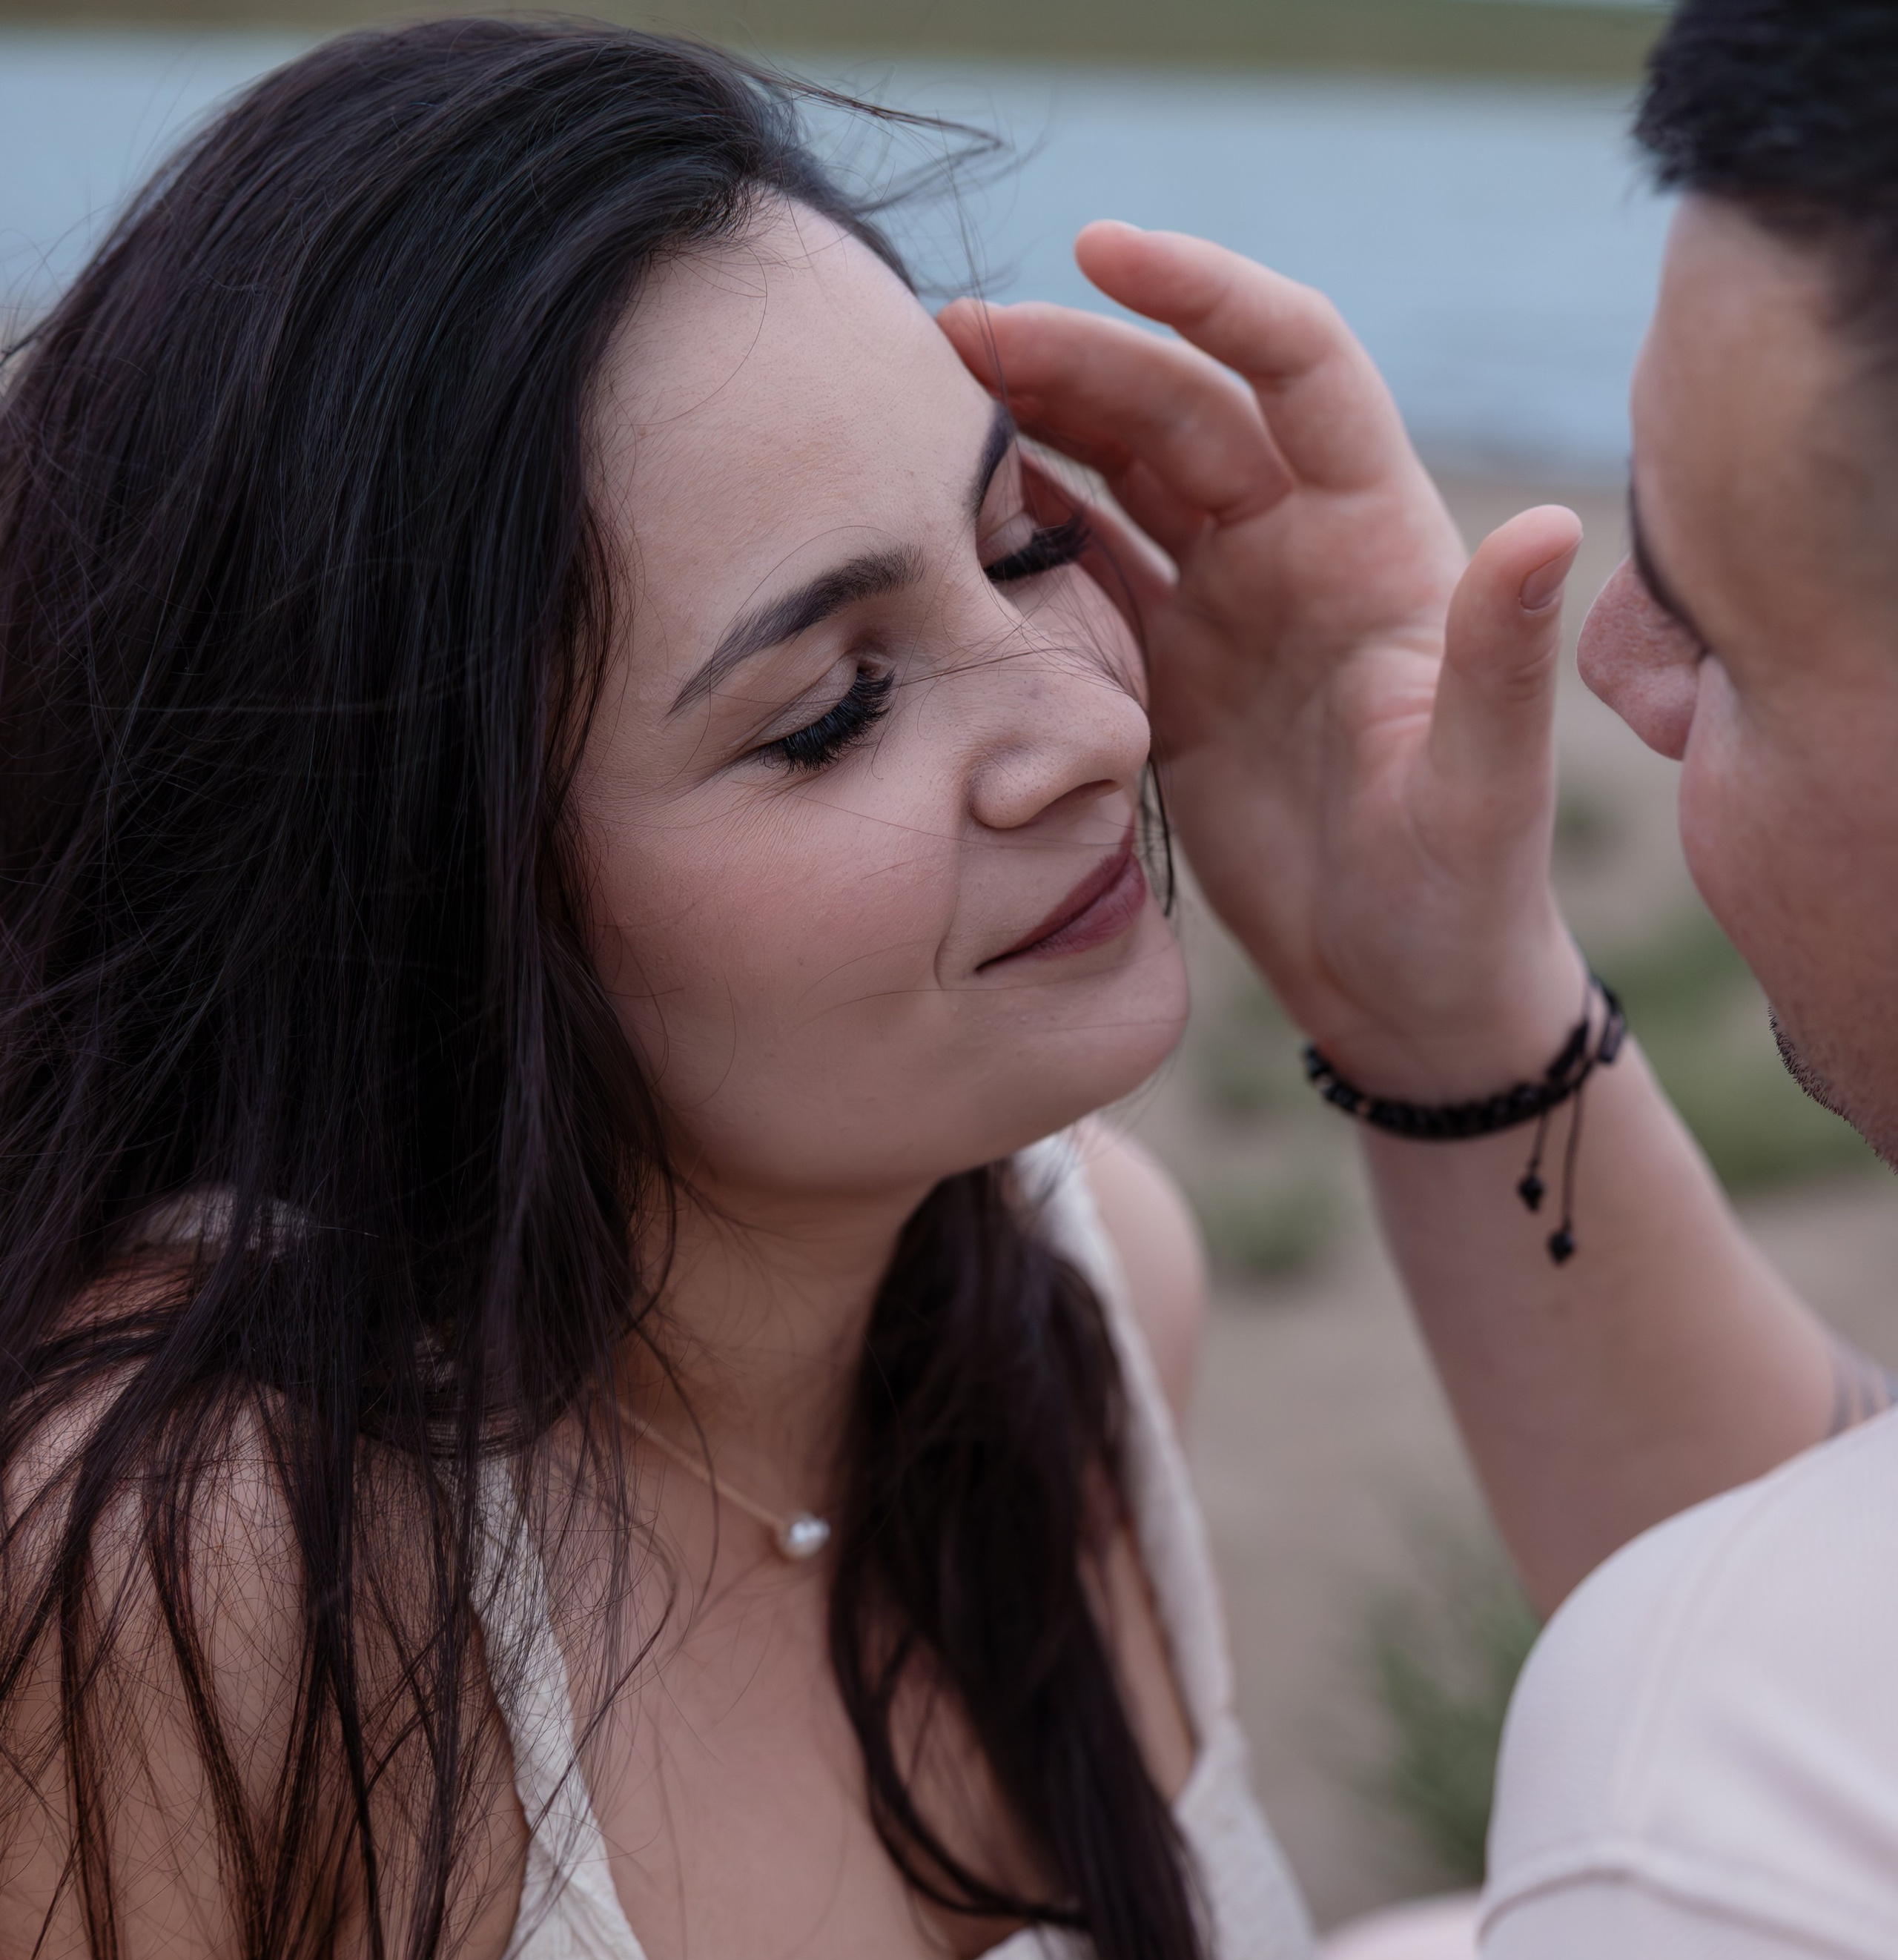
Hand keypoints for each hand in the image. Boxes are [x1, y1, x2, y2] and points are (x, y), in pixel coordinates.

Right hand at [941, 225, 1589, 1095]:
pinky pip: (1090, 581)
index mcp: (1376, 540)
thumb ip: (1500, 660)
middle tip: (945, 339)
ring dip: (1032, 429)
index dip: (1205, 295)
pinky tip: (945, 528)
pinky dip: (1024, 543)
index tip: (1099, 250)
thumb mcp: (1483, 789)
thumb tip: (1550, 527)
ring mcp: (1229, 612)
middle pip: (1177, 407)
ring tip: (920, 407)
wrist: (1413, 1000)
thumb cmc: (1466, 900)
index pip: (1292, 364)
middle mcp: (1298, 551)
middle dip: (1070, 357)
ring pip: (1120, 478)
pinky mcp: (1173, 682)